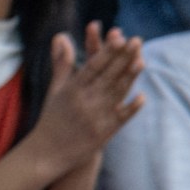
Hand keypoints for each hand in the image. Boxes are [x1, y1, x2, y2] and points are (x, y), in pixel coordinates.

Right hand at [26, 25, 145, 174]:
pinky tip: (142, 97)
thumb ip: (62, 62)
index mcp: (71, 89)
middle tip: (137, 40)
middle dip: (123, 58)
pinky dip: (131, 108)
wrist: (47, 153)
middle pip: (107, 76)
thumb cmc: (52, 118)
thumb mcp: (55, 89)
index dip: (107, 52)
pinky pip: (120, 118)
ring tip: (142, 60)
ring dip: (130, 77)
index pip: (92, 66)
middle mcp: (83, 102)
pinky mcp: (103, 133)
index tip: (119, 37)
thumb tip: (61, 35)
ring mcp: (94, 118)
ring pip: (116, 94)